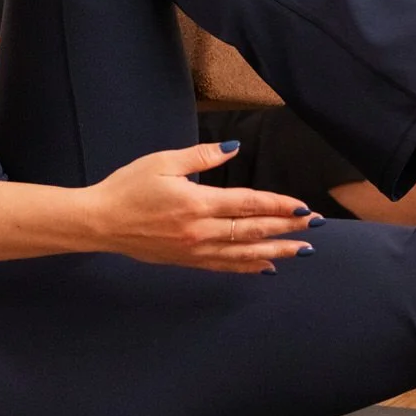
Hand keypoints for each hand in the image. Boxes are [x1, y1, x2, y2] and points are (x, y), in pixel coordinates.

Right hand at [80, 141, 317, 273]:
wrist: (99, 222)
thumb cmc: (128, 186)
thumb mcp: (163, 161)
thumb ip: (201, 156)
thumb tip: (234, 148)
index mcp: (197, 203)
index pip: (248, 204)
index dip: (279, 206)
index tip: (303, 207)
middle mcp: (200, 231)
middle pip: (252, 231)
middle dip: (287, 228)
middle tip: (315, 228)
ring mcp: (194, 250)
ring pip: (243, 253)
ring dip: (276, 252)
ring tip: (302, 251)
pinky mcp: (186, 261)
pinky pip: (224, 266)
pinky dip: (248, 267)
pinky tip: (266, 267)